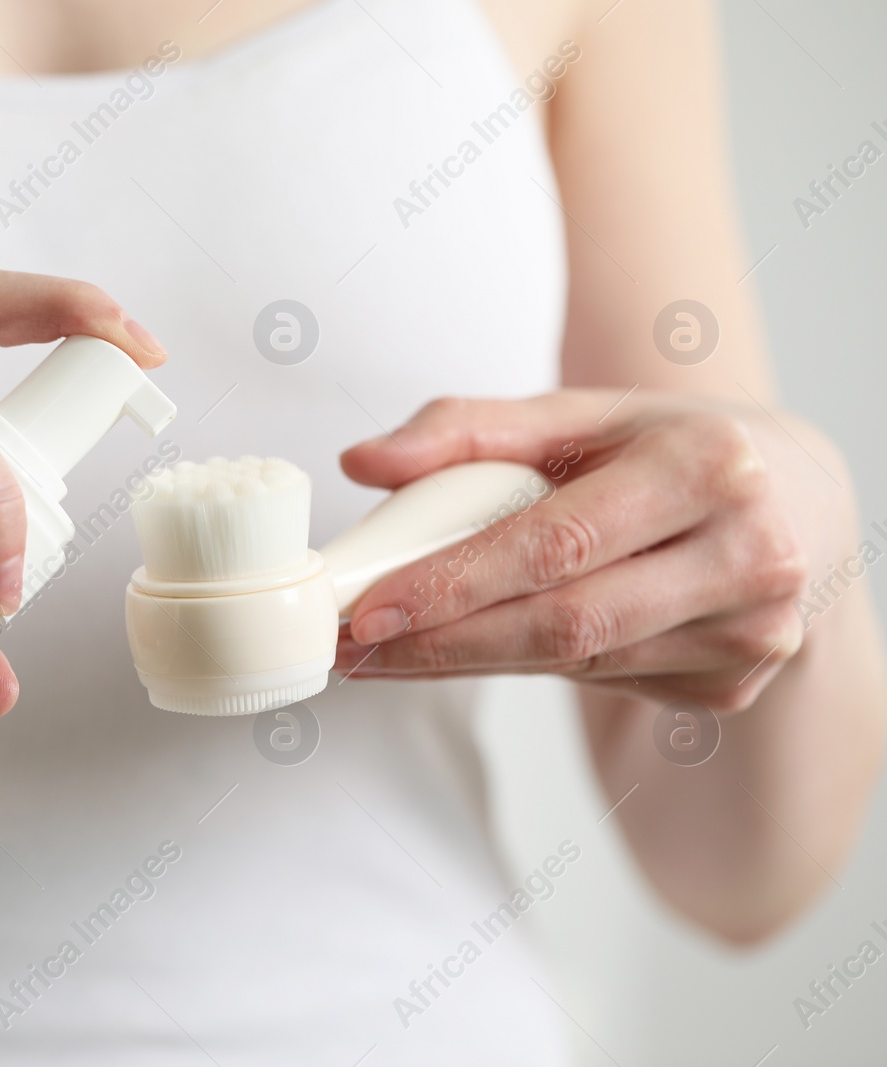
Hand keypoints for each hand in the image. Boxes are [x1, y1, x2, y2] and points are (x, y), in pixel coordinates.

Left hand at [334, 390, 840, 710]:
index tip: (370, 608)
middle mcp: (748, 556)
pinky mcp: (732, 685)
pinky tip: (477, 646)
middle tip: (354, 650)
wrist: (793, 500)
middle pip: (565, 623)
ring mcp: (749, 634)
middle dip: (443, 645)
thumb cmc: (665, 449)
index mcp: (708, 468)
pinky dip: (524, 666)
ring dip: (467, 663)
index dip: (456, 585)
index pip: (557, 544)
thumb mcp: (578, 414)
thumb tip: (362, 462)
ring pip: (575, 663)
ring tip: (385, 652)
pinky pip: (598, 682)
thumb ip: (465, 428)